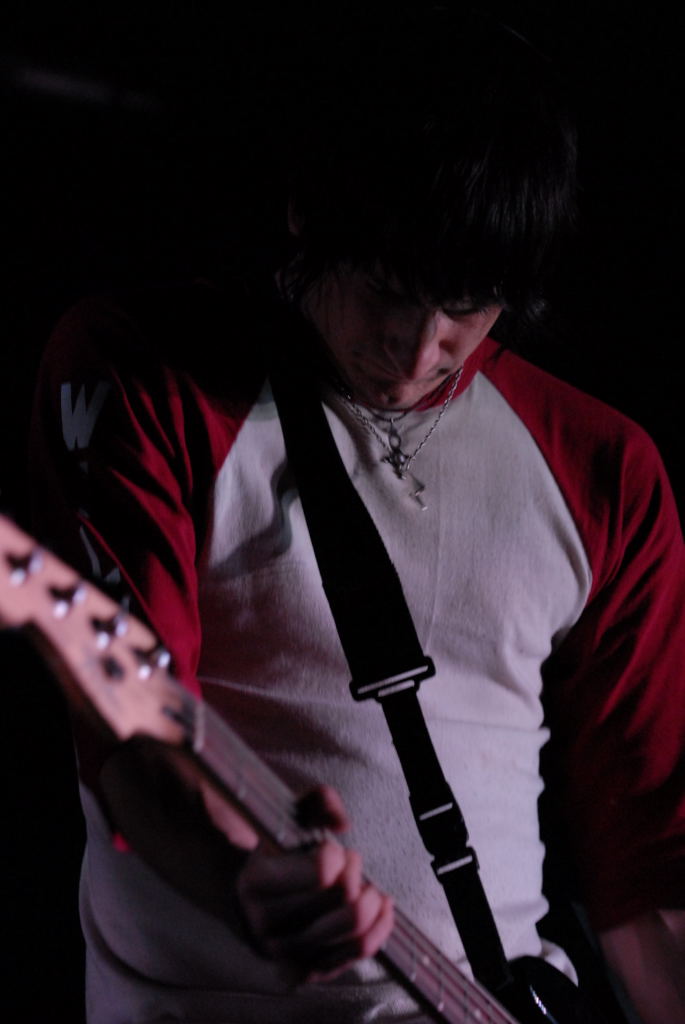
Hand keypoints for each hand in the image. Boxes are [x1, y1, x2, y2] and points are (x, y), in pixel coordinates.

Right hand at [236, 784, 393, 979]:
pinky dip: (380, 927)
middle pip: (342, 898)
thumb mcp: (288, 815)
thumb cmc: (275, 853)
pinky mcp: (309, 969)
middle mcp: (267, 923)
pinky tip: (380, 907)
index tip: (333, 849)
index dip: (337, 856)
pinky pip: (358, 952)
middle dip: (355, 873)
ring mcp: (288, 951)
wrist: (249, 899)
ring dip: (371, 901)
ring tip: (367, 885)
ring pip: (354, 929)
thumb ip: (318, 801)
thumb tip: (341, 822)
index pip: (320, 874)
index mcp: (256, 881)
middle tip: (351, 862)